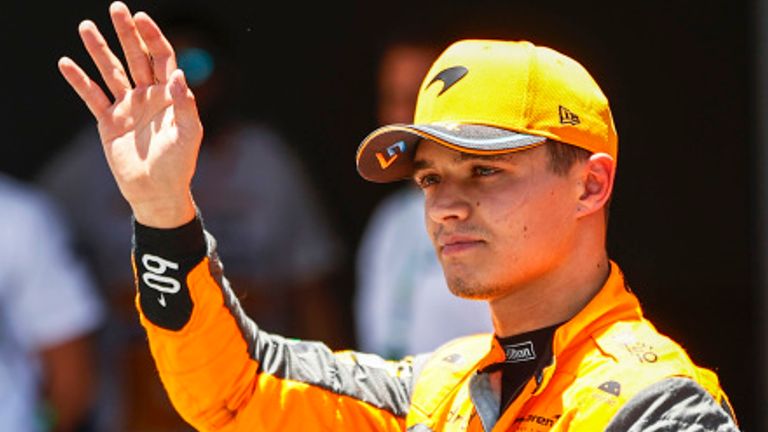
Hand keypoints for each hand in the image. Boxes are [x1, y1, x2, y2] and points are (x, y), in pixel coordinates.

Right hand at [58, 1, 201, 227]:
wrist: (156, 192)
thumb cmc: (178, 165)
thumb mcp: (188, 135)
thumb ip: (185, 105)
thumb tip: (178, 75)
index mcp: (170, 96)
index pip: (162, 58)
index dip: (153, 37)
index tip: (142, 18)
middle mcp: (148, 96)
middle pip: (136, 57)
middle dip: (126, 33)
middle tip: (116, 7)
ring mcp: (127, 107)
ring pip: (111, 72)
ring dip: (99, 50)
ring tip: (85, 26)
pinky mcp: (108, 122)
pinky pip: (92, 97)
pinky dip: (79, 81)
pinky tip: (67, 63)